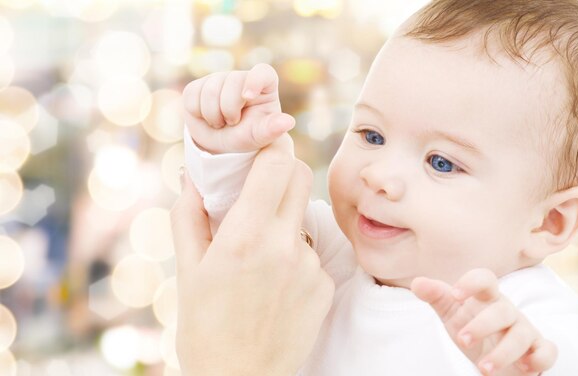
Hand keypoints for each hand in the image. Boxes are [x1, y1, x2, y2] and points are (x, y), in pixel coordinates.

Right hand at [170, 135, 334, 375]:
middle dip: (282, 172)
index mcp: (244, 236)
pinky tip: (276, 285)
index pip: (277, 163)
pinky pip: (313, 254)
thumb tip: (193, 176)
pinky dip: (295, 258)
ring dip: (285, 222)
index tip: (260, 149)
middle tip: (260, 189)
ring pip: (304, 217)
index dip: (270, 147)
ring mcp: (310, 267)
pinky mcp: (326, 287)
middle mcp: (284, 246)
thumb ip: (189, 215)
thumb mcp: (186, 270)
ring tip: (260, 258)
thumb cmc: (203, 328)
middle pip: (302, 176)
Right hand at [182, 63, 294, 153]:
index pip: (263, 72)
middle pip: (232, 81)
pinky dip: (198, 113)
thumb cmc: (246, 137)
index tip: (248, 96)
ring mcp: (219, 79)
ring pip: (210, 89)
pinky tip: (206, 118)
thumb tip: (288, 121)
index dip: (254, 80)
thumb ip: (272, 129)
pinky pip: (193, 95)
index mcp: (264, 86)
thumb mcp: (259, 137)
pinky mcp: (198, 86)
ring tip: (220, 123)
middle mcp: (242, 78)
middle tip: (232, 123)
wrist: (220, 144)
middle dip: (229, 109)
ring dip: (213, 115)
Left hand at [411, 269, 556, 375]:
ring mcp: (525, 329)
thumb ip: (437, 297)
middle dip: (482, 326)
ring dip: (503, 353)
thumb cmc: (472, 328)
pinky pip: (547, 350)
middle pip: (502, 310)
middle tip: (462, 341)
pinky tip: (524, 367)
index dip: (472, 282)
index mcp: (486, 298)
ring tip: (483, 368)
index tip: (455, 295)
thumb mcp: (451, 313)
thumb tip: (417, 283)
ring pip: (522, 334)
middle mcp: (507, 311)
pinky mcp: (538, 349)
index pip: (485, 278)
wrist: (494, 356)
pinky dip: (540, 358)